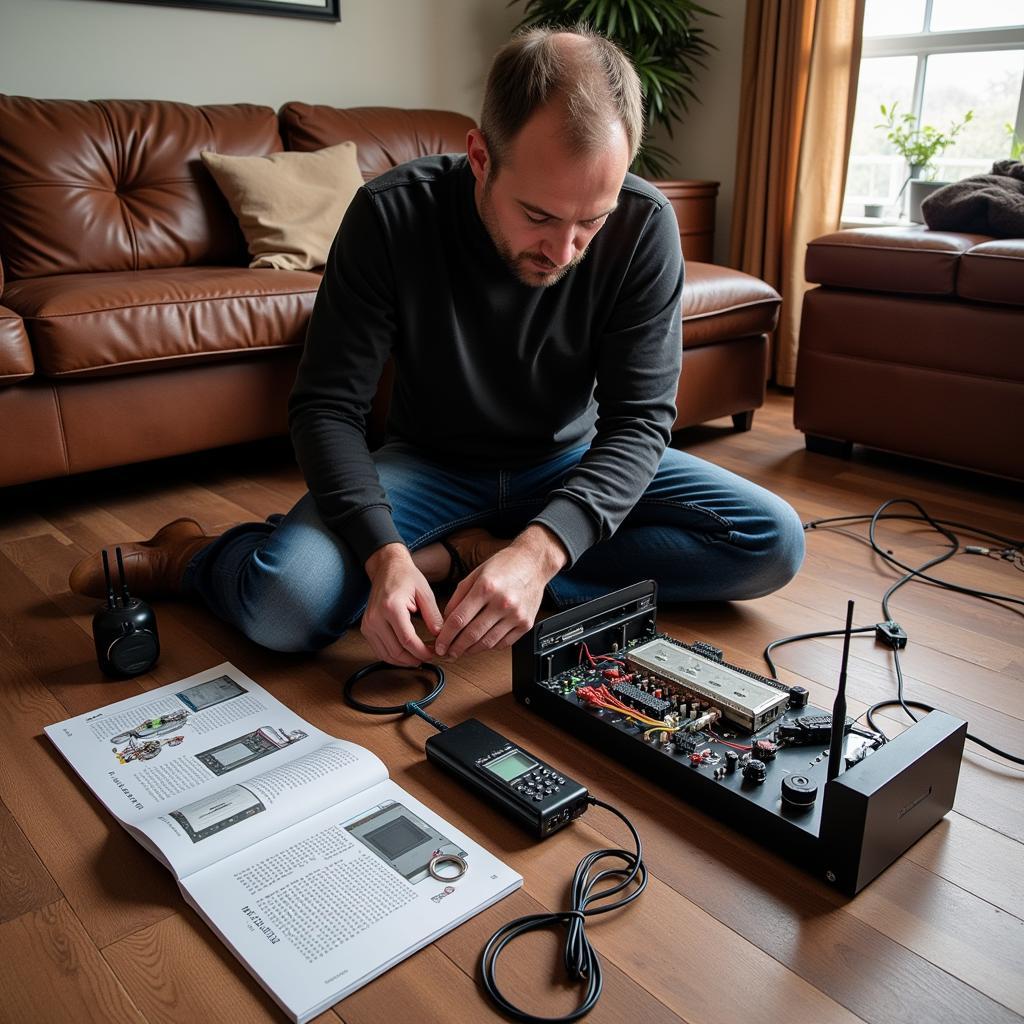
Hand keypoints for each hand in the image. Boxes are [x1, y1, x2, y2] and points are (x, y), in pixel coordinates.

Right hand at [362, 544, 443, 666]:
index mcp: (391, 607)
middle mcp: (376, 617)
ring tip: (419, 658)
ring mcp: (368, 624)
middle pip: (396, 651)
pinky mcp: (366, 628)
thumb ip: (433, 616)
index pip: (407, 640)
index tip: (434, 654)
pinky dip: (393, 656)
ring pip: (386, 655)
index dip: (422, 652)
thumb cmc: (406, 577)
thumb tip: (440, 636)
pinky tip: (406, 654)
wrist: (387, 568)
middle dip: (415, 659)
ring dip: (404, 661)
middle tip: (429, 658)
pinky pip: (379, 650)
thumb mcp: (425, 592)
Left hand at [434, 525, 566, 658]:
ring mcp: (516, 615)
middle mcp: (502, 602)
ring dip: (471, 650)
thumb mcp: (475, 574)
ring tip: (461, 650)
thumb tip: (446, 622)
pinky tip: (481, 644)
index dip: (445, 636)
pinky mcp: (526, 623)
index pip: (459, 619)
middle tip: (447, 653)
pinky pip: (504, 644)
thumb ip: (458, 598)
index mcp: (486, 587)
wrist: (533, 563)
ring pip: (488, 643)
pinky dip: (490, 647)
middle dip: (455, 648)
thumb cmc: (504, 566)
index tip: (438, 645)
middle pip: (472, 635)